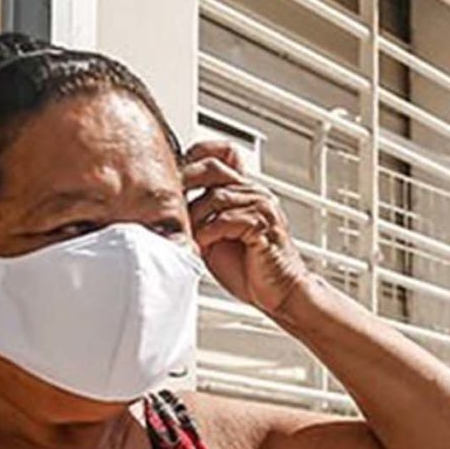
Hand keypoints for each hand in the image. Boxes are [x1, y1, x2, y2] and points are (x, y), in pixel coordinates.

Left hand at [185, 141, 312, 318]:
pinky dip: (209, 233)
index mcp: (245, 192)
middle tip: (172, 209)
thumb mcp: (216, 236)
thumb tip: (169, 207)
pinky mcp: (263, 225)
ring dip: (196, 218)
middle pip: (213, 168)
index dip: (196, 157)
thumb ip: (200, 216)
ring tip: (190, 237)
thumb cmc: (250, 270)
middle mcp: (255, 193)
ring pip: (216, 196)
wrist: (280, 294)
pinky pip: (227, 219)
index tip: (174, 176)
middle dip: (186, 185)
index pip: (222, 154)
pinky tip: (204, 245)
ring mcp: (262, 207)